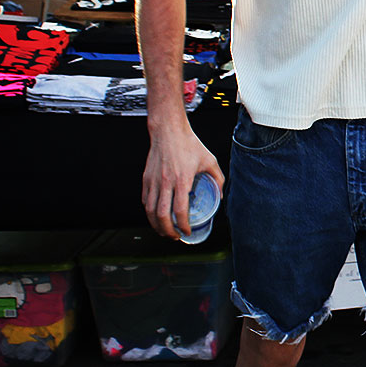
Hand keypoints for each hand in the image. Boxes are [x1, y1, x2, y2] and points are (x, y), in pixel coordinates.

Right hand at [142, 124, 222, 239]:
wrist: (168, 130)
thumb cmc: (189, 144)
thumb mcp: (209, 160)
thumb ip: (217, 178)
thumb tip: (220, 195)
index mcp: (182, 180)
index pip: (180, 210)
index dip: (183, 225)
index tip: (187, 231)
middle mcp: (165, 182)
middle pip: (162, 216)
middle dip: (167, 231)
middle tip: (175, 236)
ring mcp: (153, 181)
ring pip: (150, 211)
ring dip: (156, 225)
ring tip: (164, 231)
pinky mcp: (146, 178)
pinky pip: (145, 201)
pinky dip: (149, 212)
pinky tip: (156, 216)